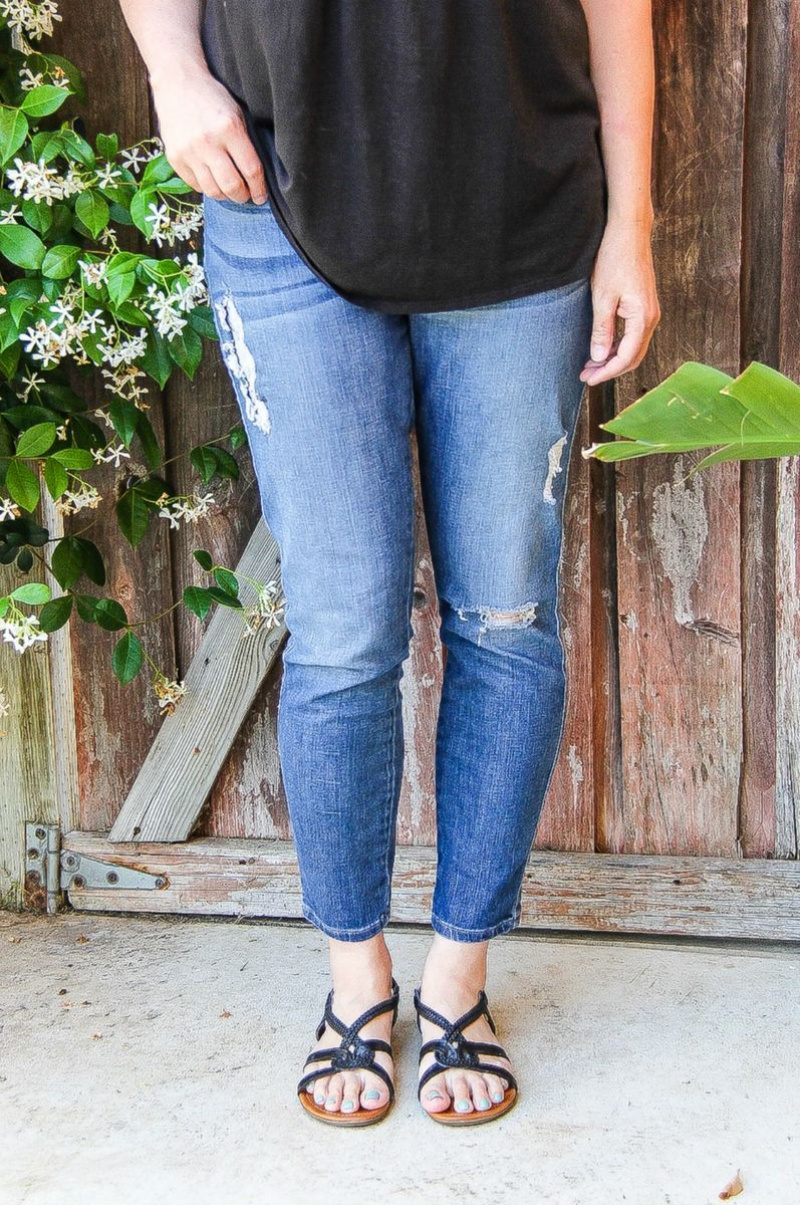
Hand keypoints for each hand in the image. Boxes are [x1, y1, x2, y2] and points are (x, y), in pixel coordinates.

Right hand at [150, 67, 267, 204]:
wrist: (177, 82)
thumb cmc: (212, 98)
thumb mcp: (236, 114)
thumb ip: (245, 144)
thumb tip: (254, 178)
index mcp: (229, 128)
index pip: (251, 170)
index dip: (259, 189)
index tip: (260, 196)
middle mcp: (208, 142)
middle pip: (232, 186)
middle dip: (242, 196)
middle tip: (246, 196)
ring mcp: (189, 151)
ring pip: (213, 190)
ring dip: (225, 195)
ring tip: (229, 190)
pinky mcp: (174, 157)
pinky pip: (195, 185)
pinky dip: (207, 187)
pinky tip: (212, 180)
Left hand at [579, 216, 660, 385]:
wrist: (629, 231)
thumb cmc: (615, 259)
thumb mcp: (602, 297)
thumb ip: (602, 330)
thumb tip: (599, 358)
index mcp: (643, 317)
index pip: (626, 357)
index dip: (607, 371)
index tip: (588, 378)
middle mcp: (651, 318)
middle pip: (633, 357)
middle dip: (609, 369)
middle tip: (586, 376)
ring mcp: (649, 312)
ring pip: (633, 347)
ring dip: (612, 359)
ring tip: (590, 365)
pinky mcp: (643, 306)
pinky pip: (633, 335)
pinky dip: (617, 346)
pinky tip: (601, 348)